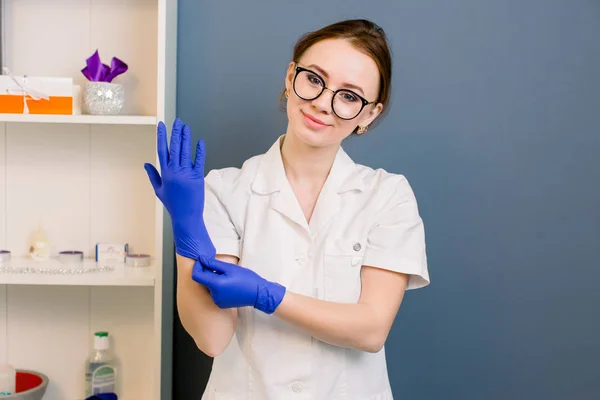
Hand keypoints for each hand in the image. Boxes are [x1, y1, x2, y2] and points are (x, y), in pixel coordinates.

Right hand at [144, 118, 215, 259]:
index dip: (161, 136)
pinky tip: (200, 141)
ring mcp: (186, 174)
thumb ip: (153, 175)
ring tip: (186, 127)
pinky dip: (200, 151)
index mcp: (164, 173)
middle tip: (177, 121)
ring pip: (185, 151)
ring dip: (186, 138)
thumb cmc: (172, 204)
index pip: (162, 149)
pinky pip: (199, 161)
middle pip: (174, 147)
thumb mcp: (159, 190)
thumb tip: (146, 163)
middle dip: (175, 132)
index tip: (162, 124)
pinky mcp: (198, 177)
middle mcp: (174, 171)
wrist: (186, 216)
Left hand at [193, 257, 285, 313]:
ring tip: (228, 278)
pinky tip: (229, 285)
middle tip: (221, 269)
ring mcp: (217, 301)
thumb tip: (201, 259)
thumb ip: (213, 263)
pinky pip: (215, 293)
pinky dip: (218, 287)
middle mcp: (214, 295)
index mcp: (216, 285)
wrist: (257, 294)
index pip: (196, 275)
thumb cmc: (246, 280)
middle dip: (208, 273)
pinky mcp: (221, 304)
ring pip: (209, 287)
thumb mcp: (230, 268)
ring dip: (214, 280)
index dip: (198, 267)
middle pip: (203, 281)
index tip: (203, 261)